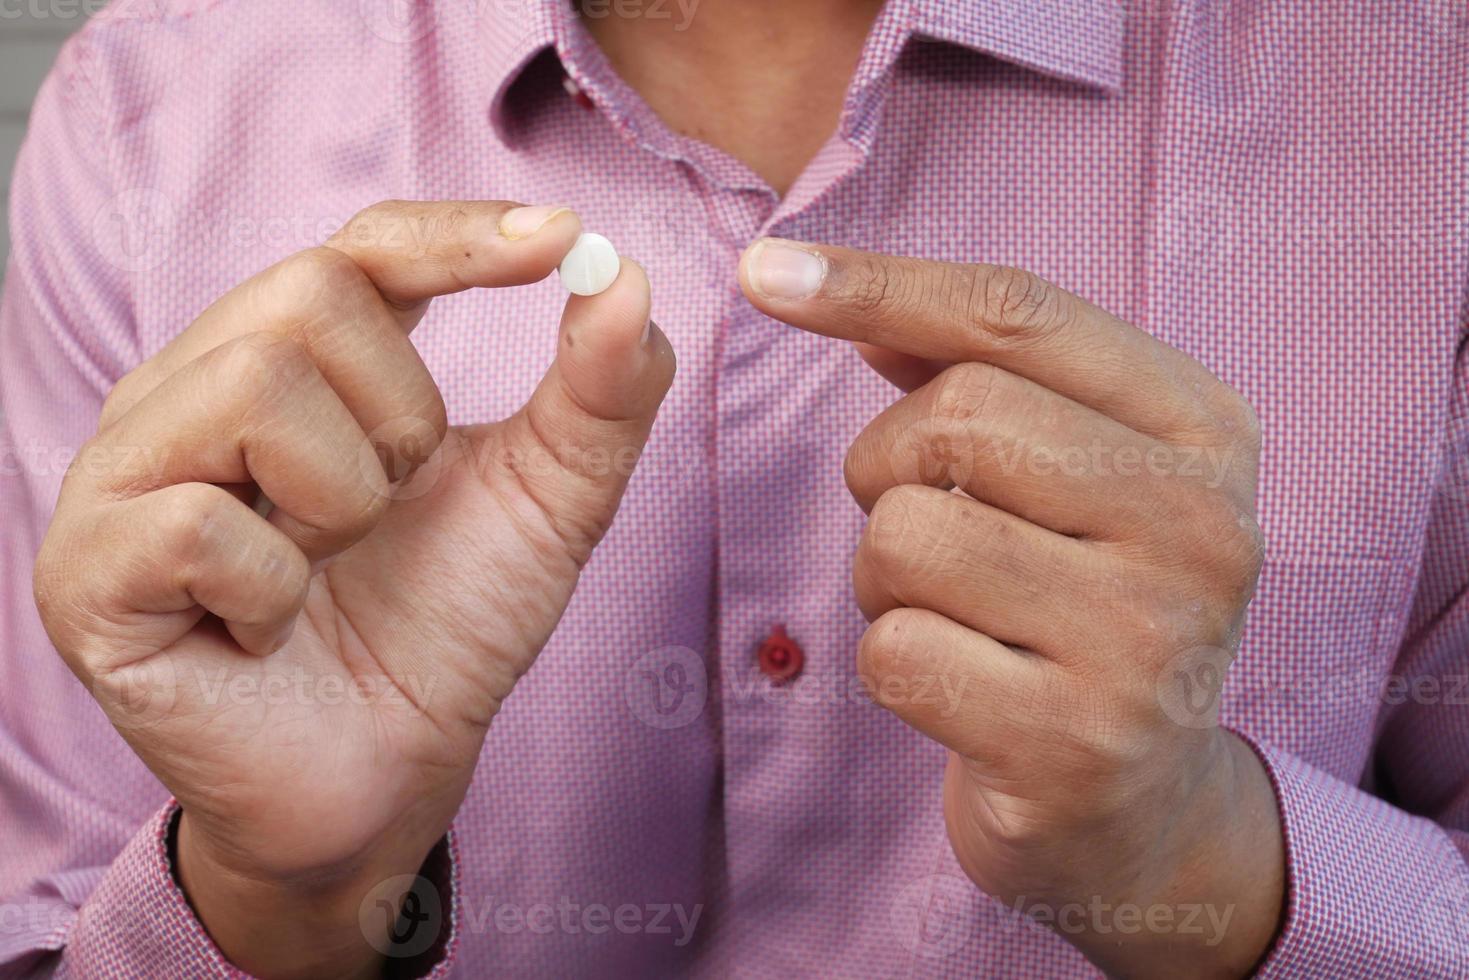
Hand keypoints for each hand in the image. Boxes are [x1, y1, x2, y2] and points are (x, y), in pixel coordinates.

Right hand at [33, 201, 674, 977]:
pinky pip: (201, 522)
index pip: (365, 246)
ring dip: (342, 498)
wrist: (388, 775)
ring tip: (325, 564)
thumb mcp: (549, 502)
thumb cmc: (449, 625)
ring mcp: (123, 476)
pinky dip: (276, 586)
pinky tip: (269, 627)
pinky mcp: (87, 574)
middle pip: (309, 294)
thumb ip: (598, 395)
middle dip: (400, 415)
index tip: (559, 242)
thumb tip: (627, 276)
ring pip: (254, 385)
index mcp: (296, 359)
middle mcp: (191, 391)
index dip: (456, 236)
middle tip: (389, 508)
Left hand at [740, 240, 1282, 977]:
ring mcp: (1146, 645)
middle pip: (953, 417)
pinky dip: (893, 661)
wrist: (1144, 805)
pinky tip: (962, 688)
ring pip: (906, 536)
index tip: (764, 274)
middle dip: (887, 464)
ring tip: (953, 611)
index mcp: (1206, 431)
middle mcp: (1202, 528)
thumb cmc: (1083, 605)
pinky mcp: (1072, 749)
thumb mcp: (1070, 473)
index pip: (1018, 316)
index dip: (879, 282)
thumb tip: (825, 285)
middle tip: (923, 517)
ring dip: (885, 575)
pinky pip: (893, 651)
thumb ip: (972, 371)